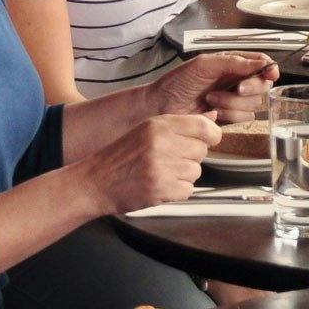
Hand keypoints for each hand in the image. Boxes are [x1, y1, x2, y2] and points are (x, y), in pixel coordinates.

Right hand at [79, 113, 215, 214]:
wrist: (95, 182)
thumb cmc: (121, 156)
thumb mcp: (148, 130)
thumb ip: (180, 125)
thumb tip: (213, 117)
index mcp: (159, 125)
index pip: (204, 127)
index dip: (212, 135)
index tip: (208, 140)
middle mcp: (161, 143)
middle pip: (202, 150)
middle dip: (191, 157)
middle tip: (171, 160)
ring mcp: (161, 167)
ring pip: (196, 171)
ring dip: (183, 176)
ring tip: (162, 173)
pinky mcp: (161, 189)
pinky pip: (187, 190)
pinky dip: (177, 191)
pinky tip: (160, 185)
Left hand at [155, 52, 278, 121]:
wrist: (160, 107)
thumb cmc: (177, 82)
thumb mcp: (205, 64)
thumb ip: (234, 62)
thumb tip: (262, 63)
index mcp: (232, 64)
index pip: (261, 63)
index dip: (269, 69)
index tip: (270, 74)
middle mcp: (236, 81)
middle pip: (263, 85)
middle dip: (251, 88)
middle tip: (236, 88)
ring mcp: (233, 100)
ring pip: (254, 104)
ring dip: (233, 103)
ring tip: (211, 99)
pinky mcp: (228, 117)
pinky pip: (244, 118)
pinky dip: (229, 115)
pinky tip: (212, 112)